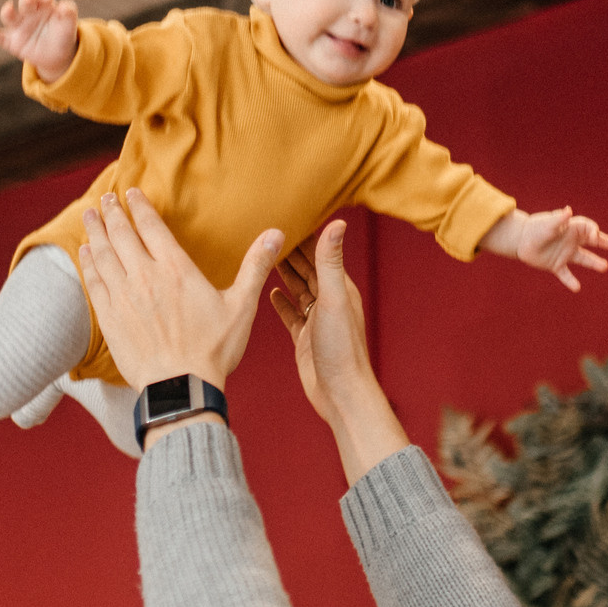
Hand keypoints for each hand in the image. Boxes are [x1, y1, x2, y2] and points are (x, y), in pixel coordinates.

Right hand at [0, 0, 79, 79]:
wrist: (57, 56)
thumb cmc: (63, 34)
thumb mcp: (69, 24)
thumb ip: (69, 12)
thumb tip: (63, 5)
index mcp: (43, 4)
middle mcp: (28, 12)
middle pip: (24, 1)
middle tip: (29, 0)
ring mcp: (18, 26)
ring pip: (9, 16)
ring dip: (7, 11)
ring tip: (9, 8)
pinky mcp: (11, 42)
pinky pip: (0, 38)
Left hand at [75, 189, 279, 397]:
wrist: (180, 387)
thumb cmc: (213, 350)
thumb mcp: (241, 306)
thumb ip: (255, 266)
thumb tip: (277, 234)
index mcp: (176, 269)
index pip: (152, 227)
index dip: (139, 207)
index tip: (130, 192)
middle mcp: (145, 276)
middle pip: (122, 235)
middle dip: (113, 213)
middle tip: (106, 198)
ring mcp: (124, 297)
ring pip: (103, 254)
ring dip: (95, 232)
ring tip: (90, 215)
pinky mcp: (110, 318)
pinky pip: (94, 283)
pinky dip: (88, 264)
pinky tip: (85, 253)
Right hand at [268, 221, 372, 423]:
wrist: (340, 394)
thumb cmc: (341, 349)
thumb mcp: (334, 299)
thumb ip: (330, 262)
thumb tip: (337, 223)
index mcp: (339, 288)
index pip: (320, 253)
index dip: (305, 234)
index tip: (288, 212)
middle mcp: (329, 302)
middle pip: (307, 269)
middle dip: (291, 249)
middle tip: (269, 228)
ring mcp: (316, 320)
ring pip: (298, 290)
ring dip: (284, 272)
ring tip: (267, 253)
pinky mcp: (304, 338)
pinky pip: (291, 314)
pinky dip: (281, 302)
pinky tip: (270, 292)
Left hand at [496, 206, 607, 291]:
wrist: (520, 239)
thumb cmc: (535, 228)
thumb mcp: (548, 224)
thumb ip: (559, 219)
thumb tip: (568, 210)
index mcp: (570, 229)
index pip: (587, 228)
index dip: (594, 232)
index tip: (595, 237)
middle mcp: (570, 241)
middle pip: (589, 241)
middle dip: (600, 241)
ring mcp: (564, 254)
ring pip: (582, 259)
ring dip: (593, 263)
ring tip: (604, 266)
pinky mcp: (556, 265)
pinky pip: (565, 274)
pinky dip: (570, 281)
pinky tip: (576, 288)